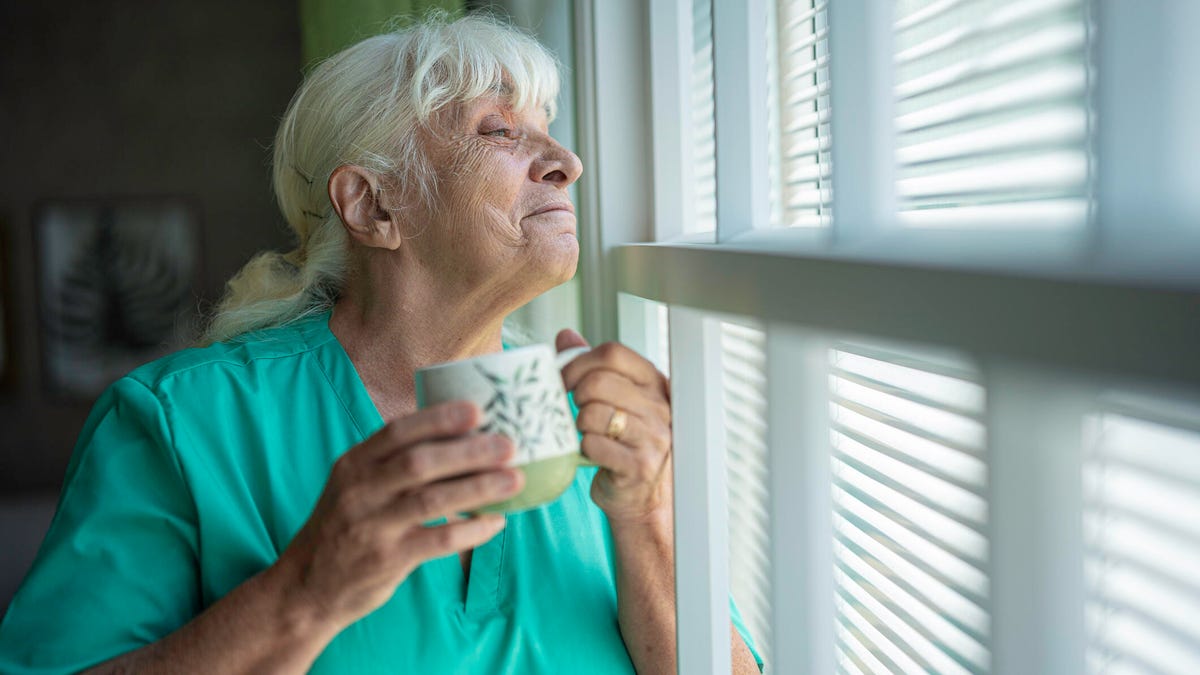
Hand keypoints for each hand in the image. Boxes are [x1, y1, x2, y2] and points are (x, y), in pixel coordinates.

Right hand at [274, 401, 523, 630]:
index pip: (398, 431)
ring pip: (433, 500)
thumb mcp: (355, 485)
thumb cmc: (346, 527)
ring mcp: (372, 526)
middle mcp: (360, 491)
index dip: (439, 419)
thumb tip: (462, 438)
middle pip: (420, 462)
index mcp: (354, 464)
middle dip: (469, 451)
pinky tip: (496, 522)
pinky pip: (438, 541)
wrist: (306, 586)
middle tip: (508, 445)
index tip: (477, 411)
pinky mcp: (387, 560)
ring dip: (479, 487)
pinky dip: (471, 530)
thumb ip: (393, 463)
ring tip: (514, 480)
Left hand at [557, 330, 672, 523]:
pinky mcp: (639, 465)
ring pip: (593, 413)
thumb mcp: (615, 398)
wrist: (641, 496)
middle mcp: (660, 407)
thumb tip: (566, 337)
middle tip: (573, 407)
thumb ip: (592, 366)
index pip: (614, 353)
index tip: (564, 376)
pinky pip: (593, 444)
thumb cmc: (625, 443)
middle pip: (599, 381)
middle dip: (575, 394)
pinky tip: (593, 452)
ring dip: (579, 423)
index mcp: (654, 383)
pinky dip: (583, 448)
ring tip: (587, 431)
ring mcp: (654, 437)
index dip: (579, 361)